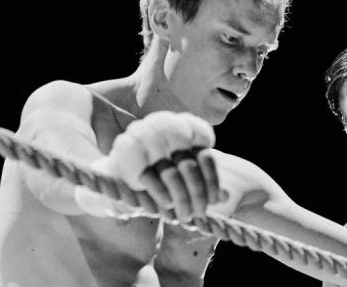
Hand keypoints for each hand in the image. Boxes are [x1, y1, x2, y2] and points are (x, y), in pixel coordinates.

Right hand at [92, 111, 221, 221]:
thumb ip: (203, 181)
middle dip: (197, 195)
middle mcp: (169, 130)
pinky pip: (150, 179)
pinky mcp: (129, 155)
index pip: (206, 158)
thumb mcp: (183, 171)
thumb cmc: (160, 168)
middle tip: (200, 213)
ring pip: (172, 175)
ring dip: (181, 199)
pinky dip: (161, 194)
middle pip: (190, 168)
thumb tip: (226, 195)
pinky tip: (166, 206)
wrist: (120, 164)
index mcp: (187, 129)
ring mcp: (148, 141)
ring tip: (185, 215)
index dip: (212, 182)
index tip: (215, 201)